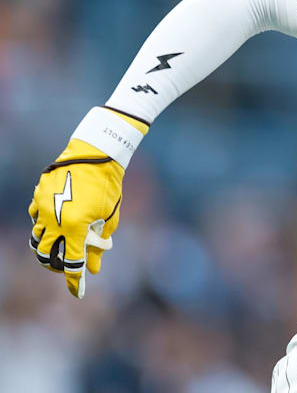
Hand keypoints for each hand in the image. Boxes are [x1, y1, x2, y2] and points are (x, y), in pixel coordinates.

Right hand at [29, 139, 124, 298]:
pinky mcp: (37, 197)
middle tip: (66, 267)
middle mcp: (54, 220)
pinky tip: (56, 224)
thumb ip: (98, 246)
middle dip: (55, 265)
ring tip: (61, 246)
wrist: (95, 156)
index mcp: (75, 227)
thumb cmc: (108, 186)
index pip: (73, 263)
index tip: (78, 293)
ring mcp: (42, 208)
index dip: (75, 281)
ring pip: (37, 238)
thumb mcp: (108, 217)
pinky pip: (35, 218)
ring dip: (48, 246)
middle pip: (46, 255)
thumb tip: (93, 269)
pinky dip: (44, 226)